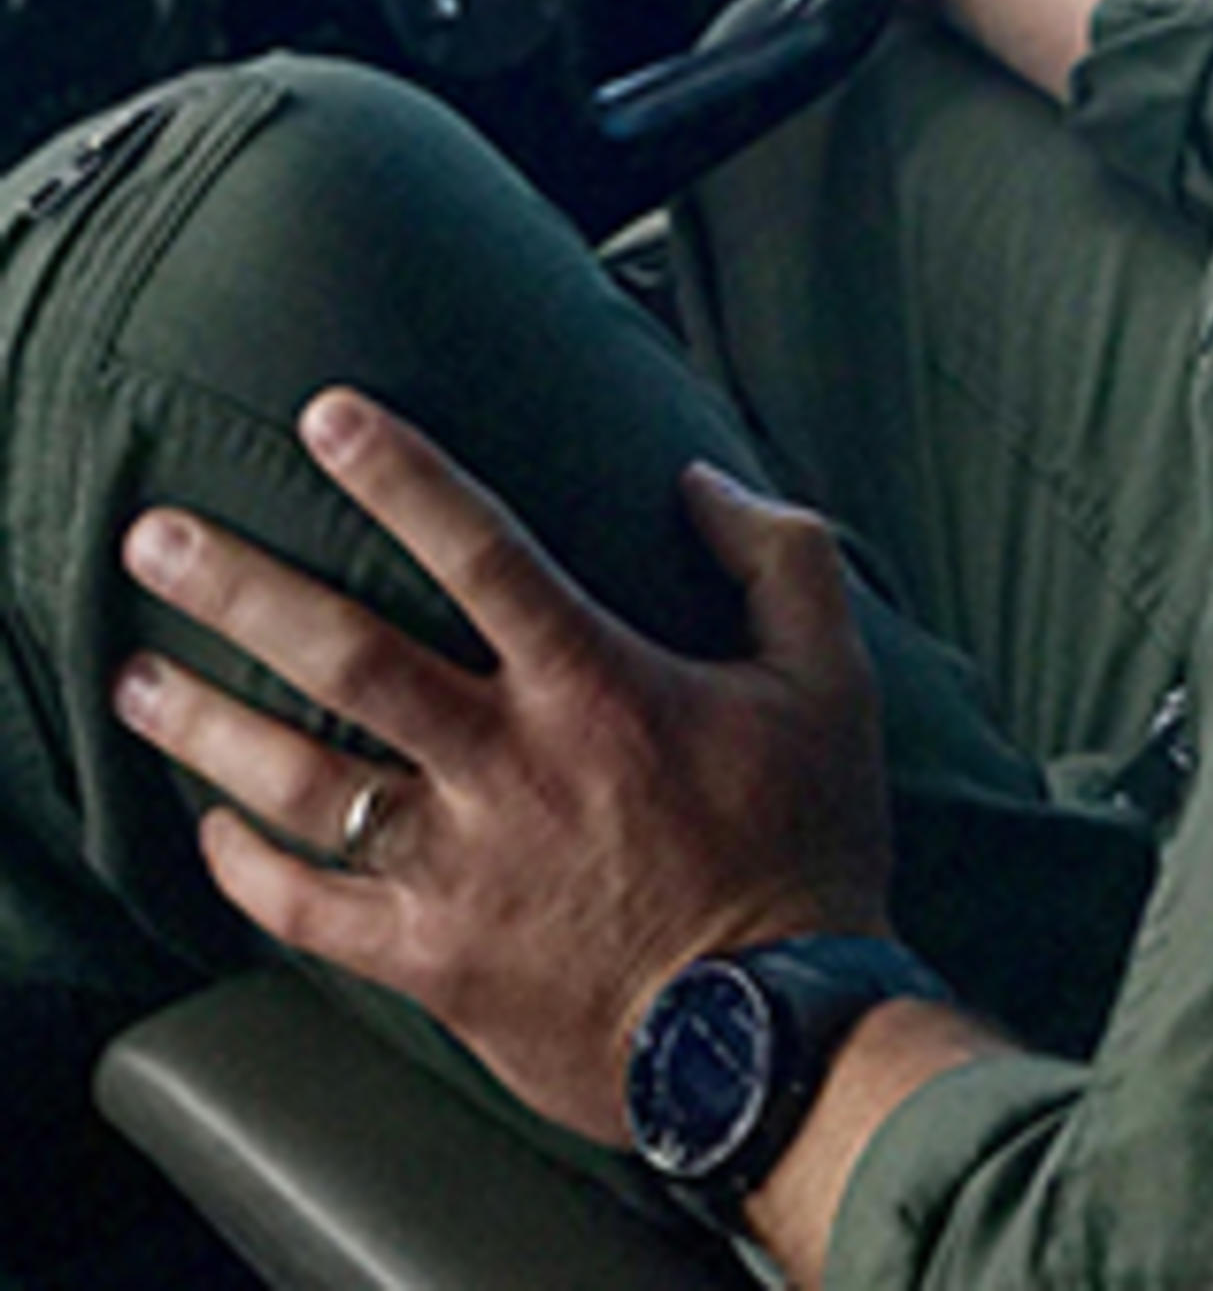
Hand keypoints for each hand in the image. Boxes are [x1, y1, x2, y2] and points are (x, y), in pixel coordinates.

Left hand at [112, 393, 892, 1146]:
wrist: (777, 1041)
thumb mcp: (832, 680)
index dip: (400, 473)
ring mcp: (460, 867)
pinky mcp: (435, 960)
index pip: (480, 548)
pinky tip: (210, 832)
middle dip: (240, 587)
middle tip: (158, 539)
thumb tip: (699, 481)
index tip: (326, 414)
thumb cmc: (803, 853)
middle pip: (346, 655)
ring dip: (207, 724)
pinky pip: (312, 912)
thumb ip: (779, 557)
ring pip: (302, 780)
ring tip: (138, 679)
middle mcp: (507, 766)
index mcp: (595, 686)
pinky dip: (248, 871)